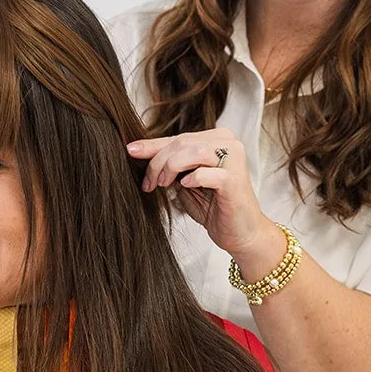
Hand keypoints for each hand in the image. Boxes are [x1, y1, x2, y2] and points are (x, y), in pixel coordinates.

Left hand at [126, 130, 284, 276]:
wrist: (240, 233)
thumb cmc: (214, 207)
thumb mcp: (184, 182)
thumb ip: (170, 166)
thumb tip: (139, 153)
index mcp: (217, 139)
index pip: (179, 138)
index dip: (152, 145)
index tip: (130, 150)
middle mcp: (228, 143)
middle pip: (182, 142)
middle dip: (158, 162)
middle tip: (149, 183)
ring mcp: (233, 159)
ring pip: (192, 151)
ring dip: (170, 168)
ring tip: (163, 185)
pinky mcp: (234, 179)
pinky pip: (206, 173)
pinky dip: (192, 179)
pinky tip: (185, 187)